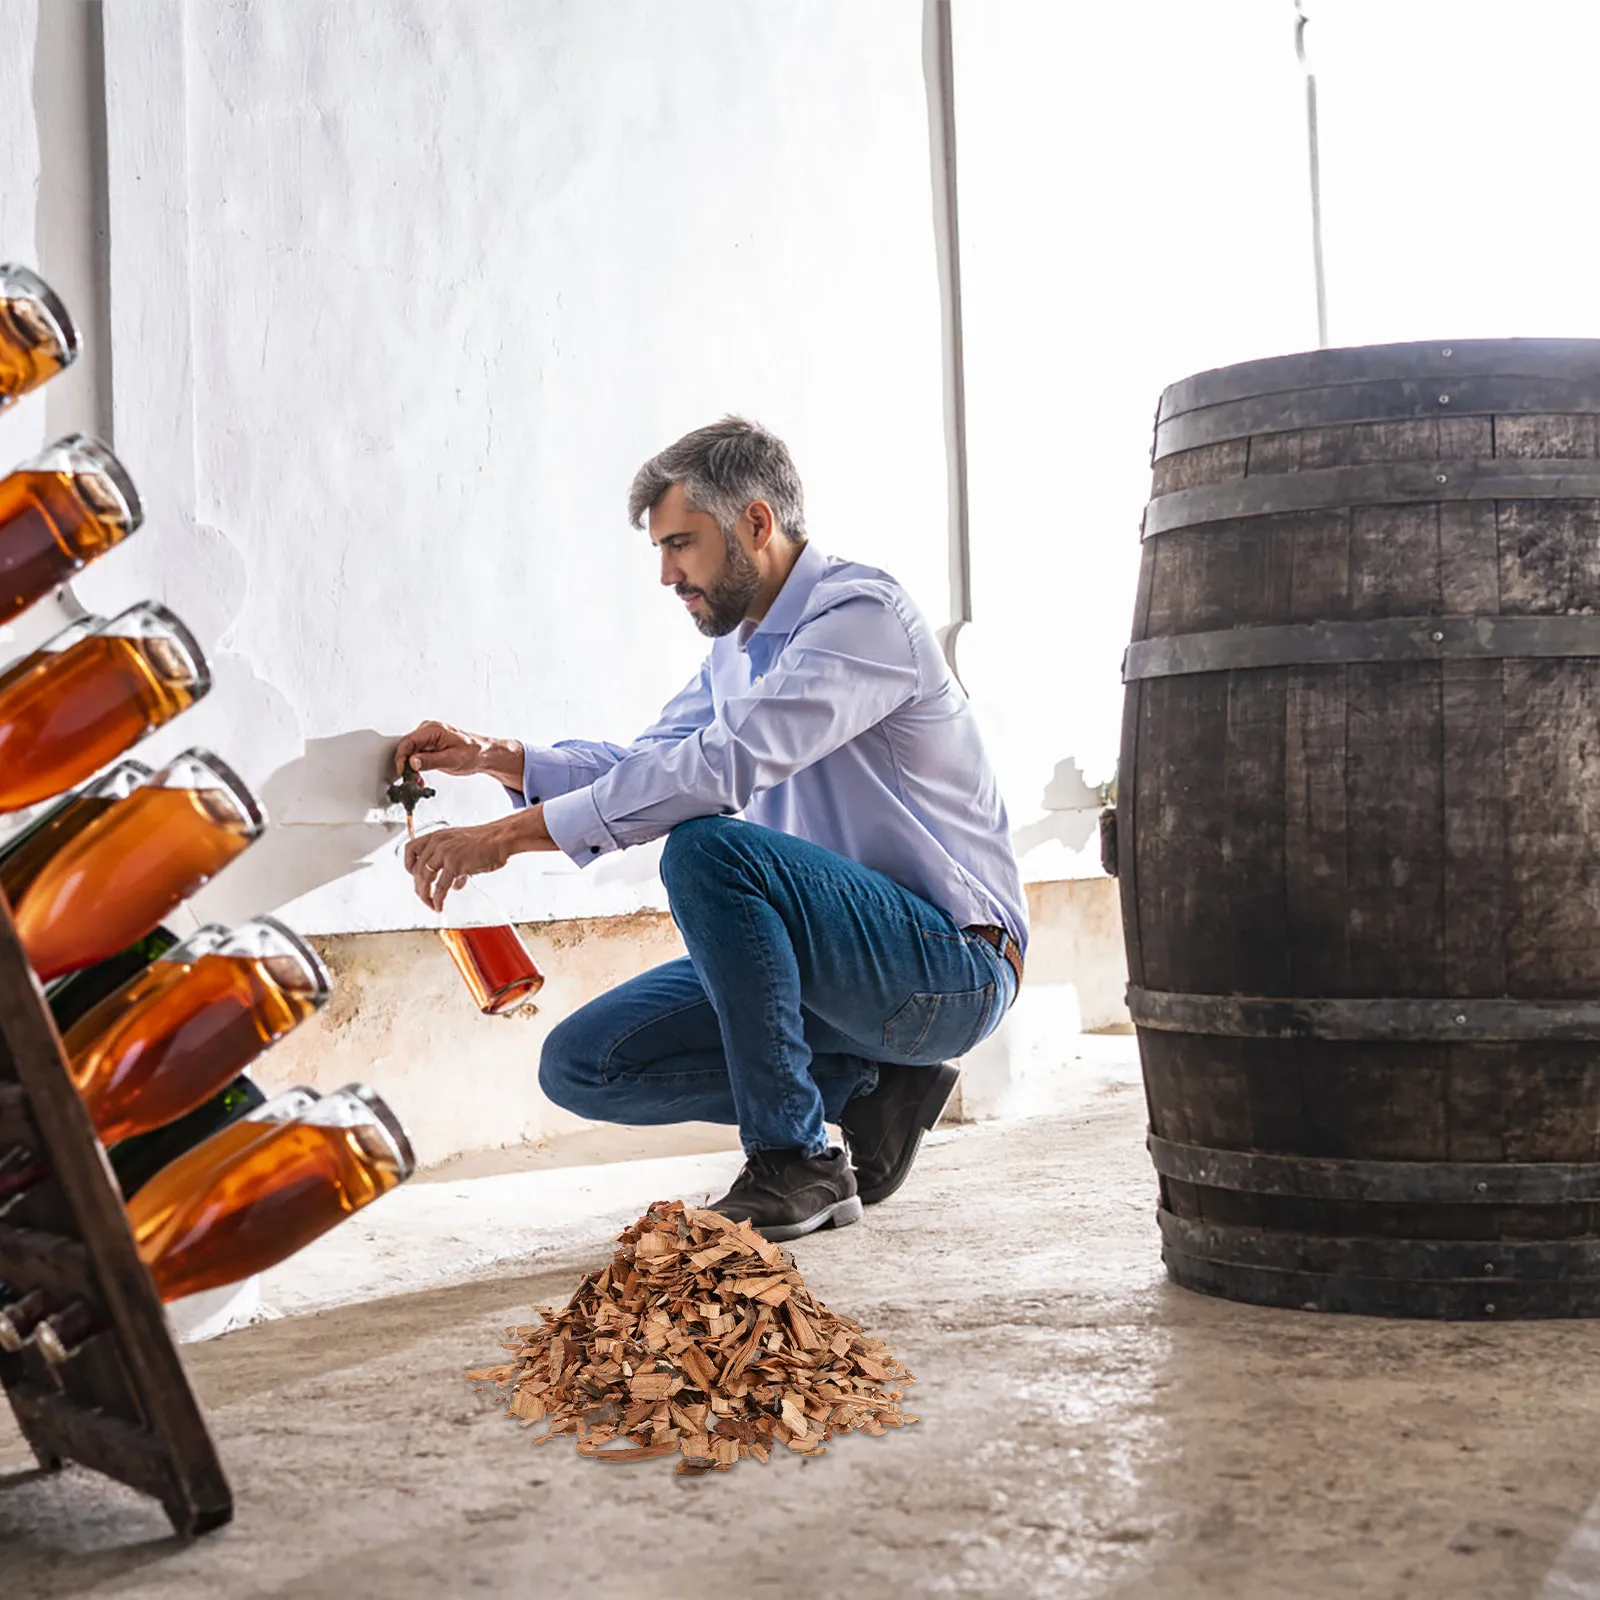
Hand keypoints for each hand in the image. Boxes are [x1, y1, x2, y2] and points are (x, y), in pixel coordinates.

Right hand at [393, 721, 523, 786]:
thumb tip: (412, 762)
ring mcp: (429, 738)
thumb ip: (430, 761)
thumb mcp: (452, 760)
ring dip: (411, 767)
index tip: (403, 771)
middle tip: (411, 779)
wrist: (484, 754)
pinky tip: (420, 776)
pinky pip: (416, 755)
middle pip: (407, 747)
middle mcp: (429, 731)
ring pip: (410, 752)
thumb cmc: (473, 752)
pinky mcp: (430, 745)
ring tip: (418, 780)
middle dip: (406, 764)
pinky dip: (416, 766)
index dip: (401, 757)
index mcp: (433, 730)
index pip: (408, 741)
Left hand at [404, 819, 513, 911]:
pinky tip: (439, 905)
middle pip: (416, 868)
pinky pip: (440, 886)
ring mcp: (445, 853)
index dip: (409, 865)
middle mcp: (438, 843)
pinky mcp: (454, 864)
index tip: (414, 876)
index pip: (411, 849)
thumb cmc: (487, 841)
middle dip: (418, 886)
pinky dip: (438, 899)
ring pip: (425, 878)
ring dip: (425, 895)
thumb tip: (454, 884)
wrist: (501, 839)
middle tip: (423, 896)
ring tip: (430, 904)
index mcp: (437, 836)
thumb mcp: (463, 847)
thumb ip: (454, 864)